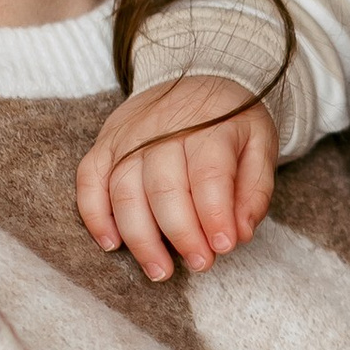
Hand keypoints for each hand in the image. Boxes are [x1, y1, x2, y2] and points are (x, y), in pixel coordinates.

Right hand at [76, 76, 278, 279]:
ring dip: (140, 237)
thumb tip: (238, 234)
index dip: (214, 215)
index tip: (222, 247)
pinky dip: (94, 214)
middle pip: (163, 188)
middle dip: (181, 234)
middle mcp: (162, 129)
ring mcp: (128, 136)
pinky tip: (111, 244)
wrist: (200, 78)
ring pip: (124, 191)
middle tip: (199, 264)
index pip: (207, 175)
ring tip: (159, 270)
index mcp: (208, 126)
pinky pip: (89, 180)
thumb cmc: (232, 123)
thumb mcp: (260, 147)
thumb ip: (255, 191)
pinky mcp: (105, 144)